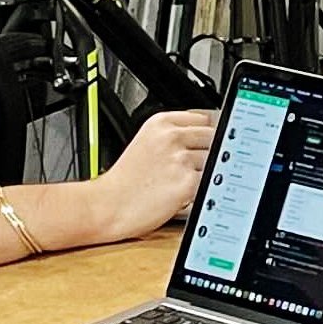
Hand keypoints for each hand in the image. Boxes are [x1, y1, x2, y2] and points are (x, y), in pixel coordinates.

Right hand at [89, 108, 212, 241]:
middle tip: (192, 166)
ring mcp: (180, 159)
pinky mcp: (187, 182)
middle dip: (208, 151)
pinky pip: (210, 182)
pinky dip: (202, 190)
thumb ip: (173, 136)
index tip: (203, 142)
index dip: (204, 133)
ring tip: (180, 182)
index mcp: (160, 123)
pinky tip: (183, 193)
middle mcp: (171, 137)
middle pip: (213, 136)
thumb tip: (206, 137)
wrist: (107, 205)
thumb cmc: (125, 180)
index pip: (203, 118)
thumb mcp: (146, 142)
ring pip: (214, 160)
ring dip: (205, 172)